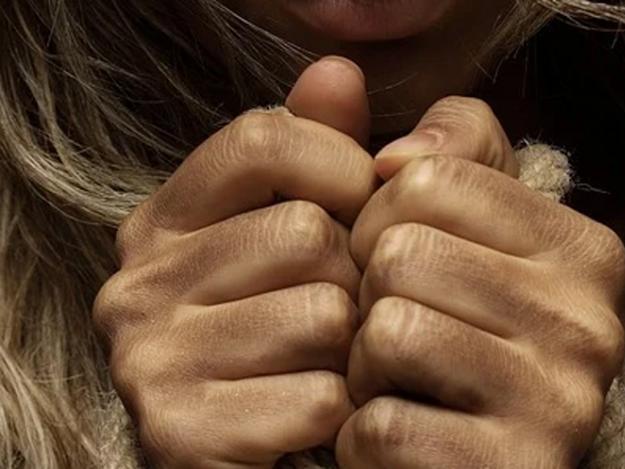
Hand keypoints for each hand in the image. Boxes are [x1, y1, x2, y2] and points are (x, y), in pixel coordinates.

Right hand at [93, 57, 375, 467]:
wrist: (275, 451)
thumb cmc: (303, 328)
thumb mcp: (315, 226)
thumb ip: (324, 147)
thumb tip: (337, 70)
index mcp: (165, 219)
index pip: (264, 136)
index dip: (340, 166)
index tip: (359, 209)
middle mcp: (136, 280)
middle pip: (307, 233)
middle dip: (350, 278)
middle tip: (334, 316)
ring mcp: (147, 359)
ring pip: (323, 314)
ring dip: (350, 347)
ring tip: (323, 363)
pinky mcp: (181, 433)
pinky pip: (319, 397)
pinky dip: (340, 410)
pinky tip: (311, 415)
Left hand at [336, 97, 624, 467]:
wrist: (469, 457)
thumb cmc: (451, 326)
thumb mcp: (465, 228)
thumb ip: (447, 153)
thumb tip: (395, 154)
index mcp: (582, 249)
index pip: (429, 178)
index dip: (377, 219)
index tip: (395, 261)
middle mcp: (590, 322)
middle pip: (402, 254)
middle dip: (368, 296)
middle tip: (393, 332)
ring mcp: (562, 405)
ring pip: (390, 330)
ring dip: (363, 365)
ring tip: (396, 381)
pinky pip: (382, 425)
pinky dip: (362, 436)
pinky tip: (401, 436)